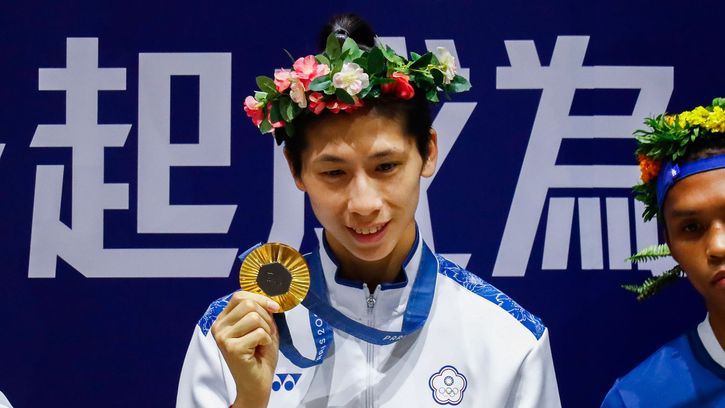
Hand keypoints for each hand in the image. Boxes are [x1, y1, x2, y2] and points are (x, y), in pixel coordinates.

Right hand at [211, 291, 280, 407]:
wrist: (257, 382)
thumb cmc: (260, 355)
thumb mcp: (261, 327)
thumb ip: (262, 311)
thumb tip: (270, 297)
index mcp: (223, 319)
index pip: (239, 296)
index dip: (260, 298)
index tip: (274, 307)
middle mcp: (219, 327)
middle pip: (248, 304)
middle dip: (266, 316)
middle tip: (267, 332)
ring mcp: (223, 337)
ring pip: (254, 317)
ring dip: (266, 330)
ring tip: (262, 342)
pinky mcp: (232, 348)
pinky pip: (259, 333)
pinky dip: (266, 340)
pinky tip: (260, 350)